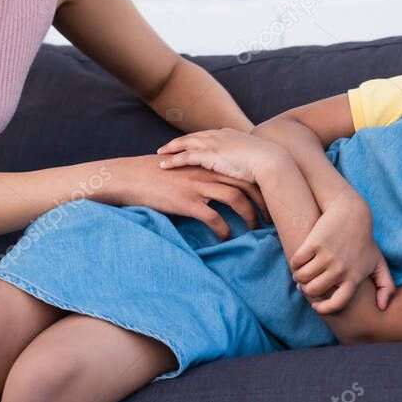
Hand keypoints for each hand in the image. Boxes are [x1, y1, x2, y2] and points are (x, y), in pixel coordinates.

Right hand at [110, 155, 269, 238]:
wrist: (131, 177)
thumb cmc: (155, 174)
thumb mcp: (183, 167)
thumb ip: (202, 172)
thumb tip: (218, 185)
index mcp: (208, 163)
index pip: (243, 171)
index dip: (260, 186)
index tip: (269, 200)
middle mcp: (207, 171)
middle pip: (246, 184)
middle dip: (262, 201)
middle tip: (270, 217)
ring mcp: (198, 186)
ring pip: (235, 199)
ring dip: (249, 216)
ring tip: (254, 230)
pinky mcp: (187, 202)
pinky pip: (214, 218)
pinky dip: (224, 230)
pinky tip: (227, 238)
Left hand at [156, 128, 288, 184]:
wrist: (269, 161)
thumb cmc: (267, 162)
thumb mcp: (254, 158)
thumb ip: (246, 159)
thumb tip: (247, 167)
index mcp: (229, 134)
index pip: (206, 135)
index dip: (194, 140)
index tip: (185, 144)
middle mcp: (218, 135)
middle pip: (192, 137)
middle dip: (178, 142)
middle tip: (165, 147)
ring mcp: (212, 144)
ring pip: (185, 144)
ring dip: (171, 149)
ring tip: (160, 154)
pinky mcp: (208, 155)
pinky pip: (185, 157)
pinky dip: (173, 161)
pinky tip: (163, 165)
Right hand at [291, 193, 395, 312]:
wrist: (352, 212)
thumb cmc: (364, 240)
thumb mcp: (378, 262)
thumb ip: (386, 286)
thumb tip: (382, 307)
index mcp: (354, 278)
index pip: (335, 304)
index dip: (323, 308)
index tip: (315, 305)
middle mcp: (340, 270)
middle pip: (313, 290)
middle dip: (306, 289)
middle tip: (304, 284)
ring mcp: (327, 256)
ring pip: (302, 277)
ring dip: (298, 276)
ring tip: (300, 274)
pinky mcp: (315, 243)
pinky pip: (296, 261)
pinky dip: (294, 263)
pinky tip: (298, 261)